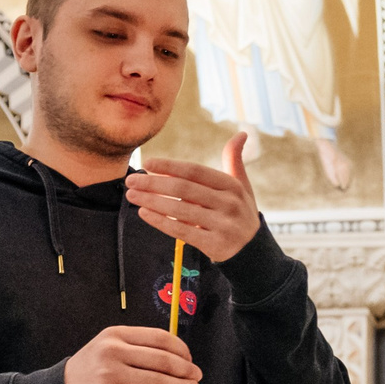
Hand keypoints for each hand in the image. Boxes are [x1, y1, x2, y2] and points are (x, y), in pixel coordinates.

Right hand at [64, 326, 199, 383]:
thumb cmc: (93, 368)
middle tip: (197, 376)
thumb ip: (138, 347)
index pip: (158, 337)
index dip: (180, 348)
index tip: (190, 358)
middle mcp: (112, 351)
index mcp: (116, 334)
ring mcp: (110, 375)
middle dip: (185, 369)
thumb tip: (179, 356)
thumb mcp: (109, 347)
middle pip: (161, 359)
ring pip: (157, 382)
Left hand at [128, 132, 258, 261]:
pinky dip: (160, 221)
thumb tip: (241, 133)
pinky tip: (144, 213)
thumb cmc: (240, 211)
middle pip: (184, 189)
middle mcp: (229, 204)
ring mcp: (223, 225)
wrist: (253, 249)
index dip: (169, 166)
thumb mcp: (242, 186)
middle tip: (131, 180)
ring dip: (151, 201)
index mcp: (232, 186)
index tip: (147, 162)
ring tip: (132, 195)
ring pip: (179, 210)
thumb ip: (235, 160)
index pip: (195, 171)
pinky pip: (181, 231)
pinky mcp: (214, 244)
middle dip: (153, 183)